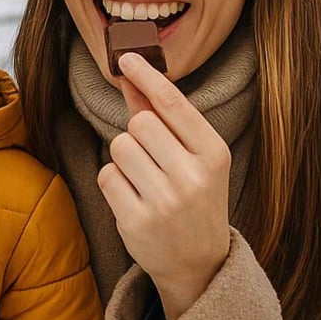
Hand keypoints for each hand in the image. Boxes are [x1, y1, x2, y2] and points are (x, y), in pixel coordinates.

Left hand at [97, 51, 232, 319]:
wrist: (199, 262)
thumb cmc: (193, 196)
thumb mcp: (192, 156)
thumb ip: (160, 115)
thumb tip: (131, 72)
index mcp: (214, 154)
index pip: (173, 104)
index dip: (147, 77)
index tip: (126, 57)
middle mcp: (193, 177)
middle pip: (140, 124)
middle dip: (137, 135)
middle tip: (152, 159)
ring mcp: (165, 202)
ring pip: (119, 147)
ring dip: (124, 159)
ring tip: (145, 181)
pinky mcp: (136, 221)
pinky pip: (106, 176)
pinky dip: (114, 183)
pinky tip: (135, 199)